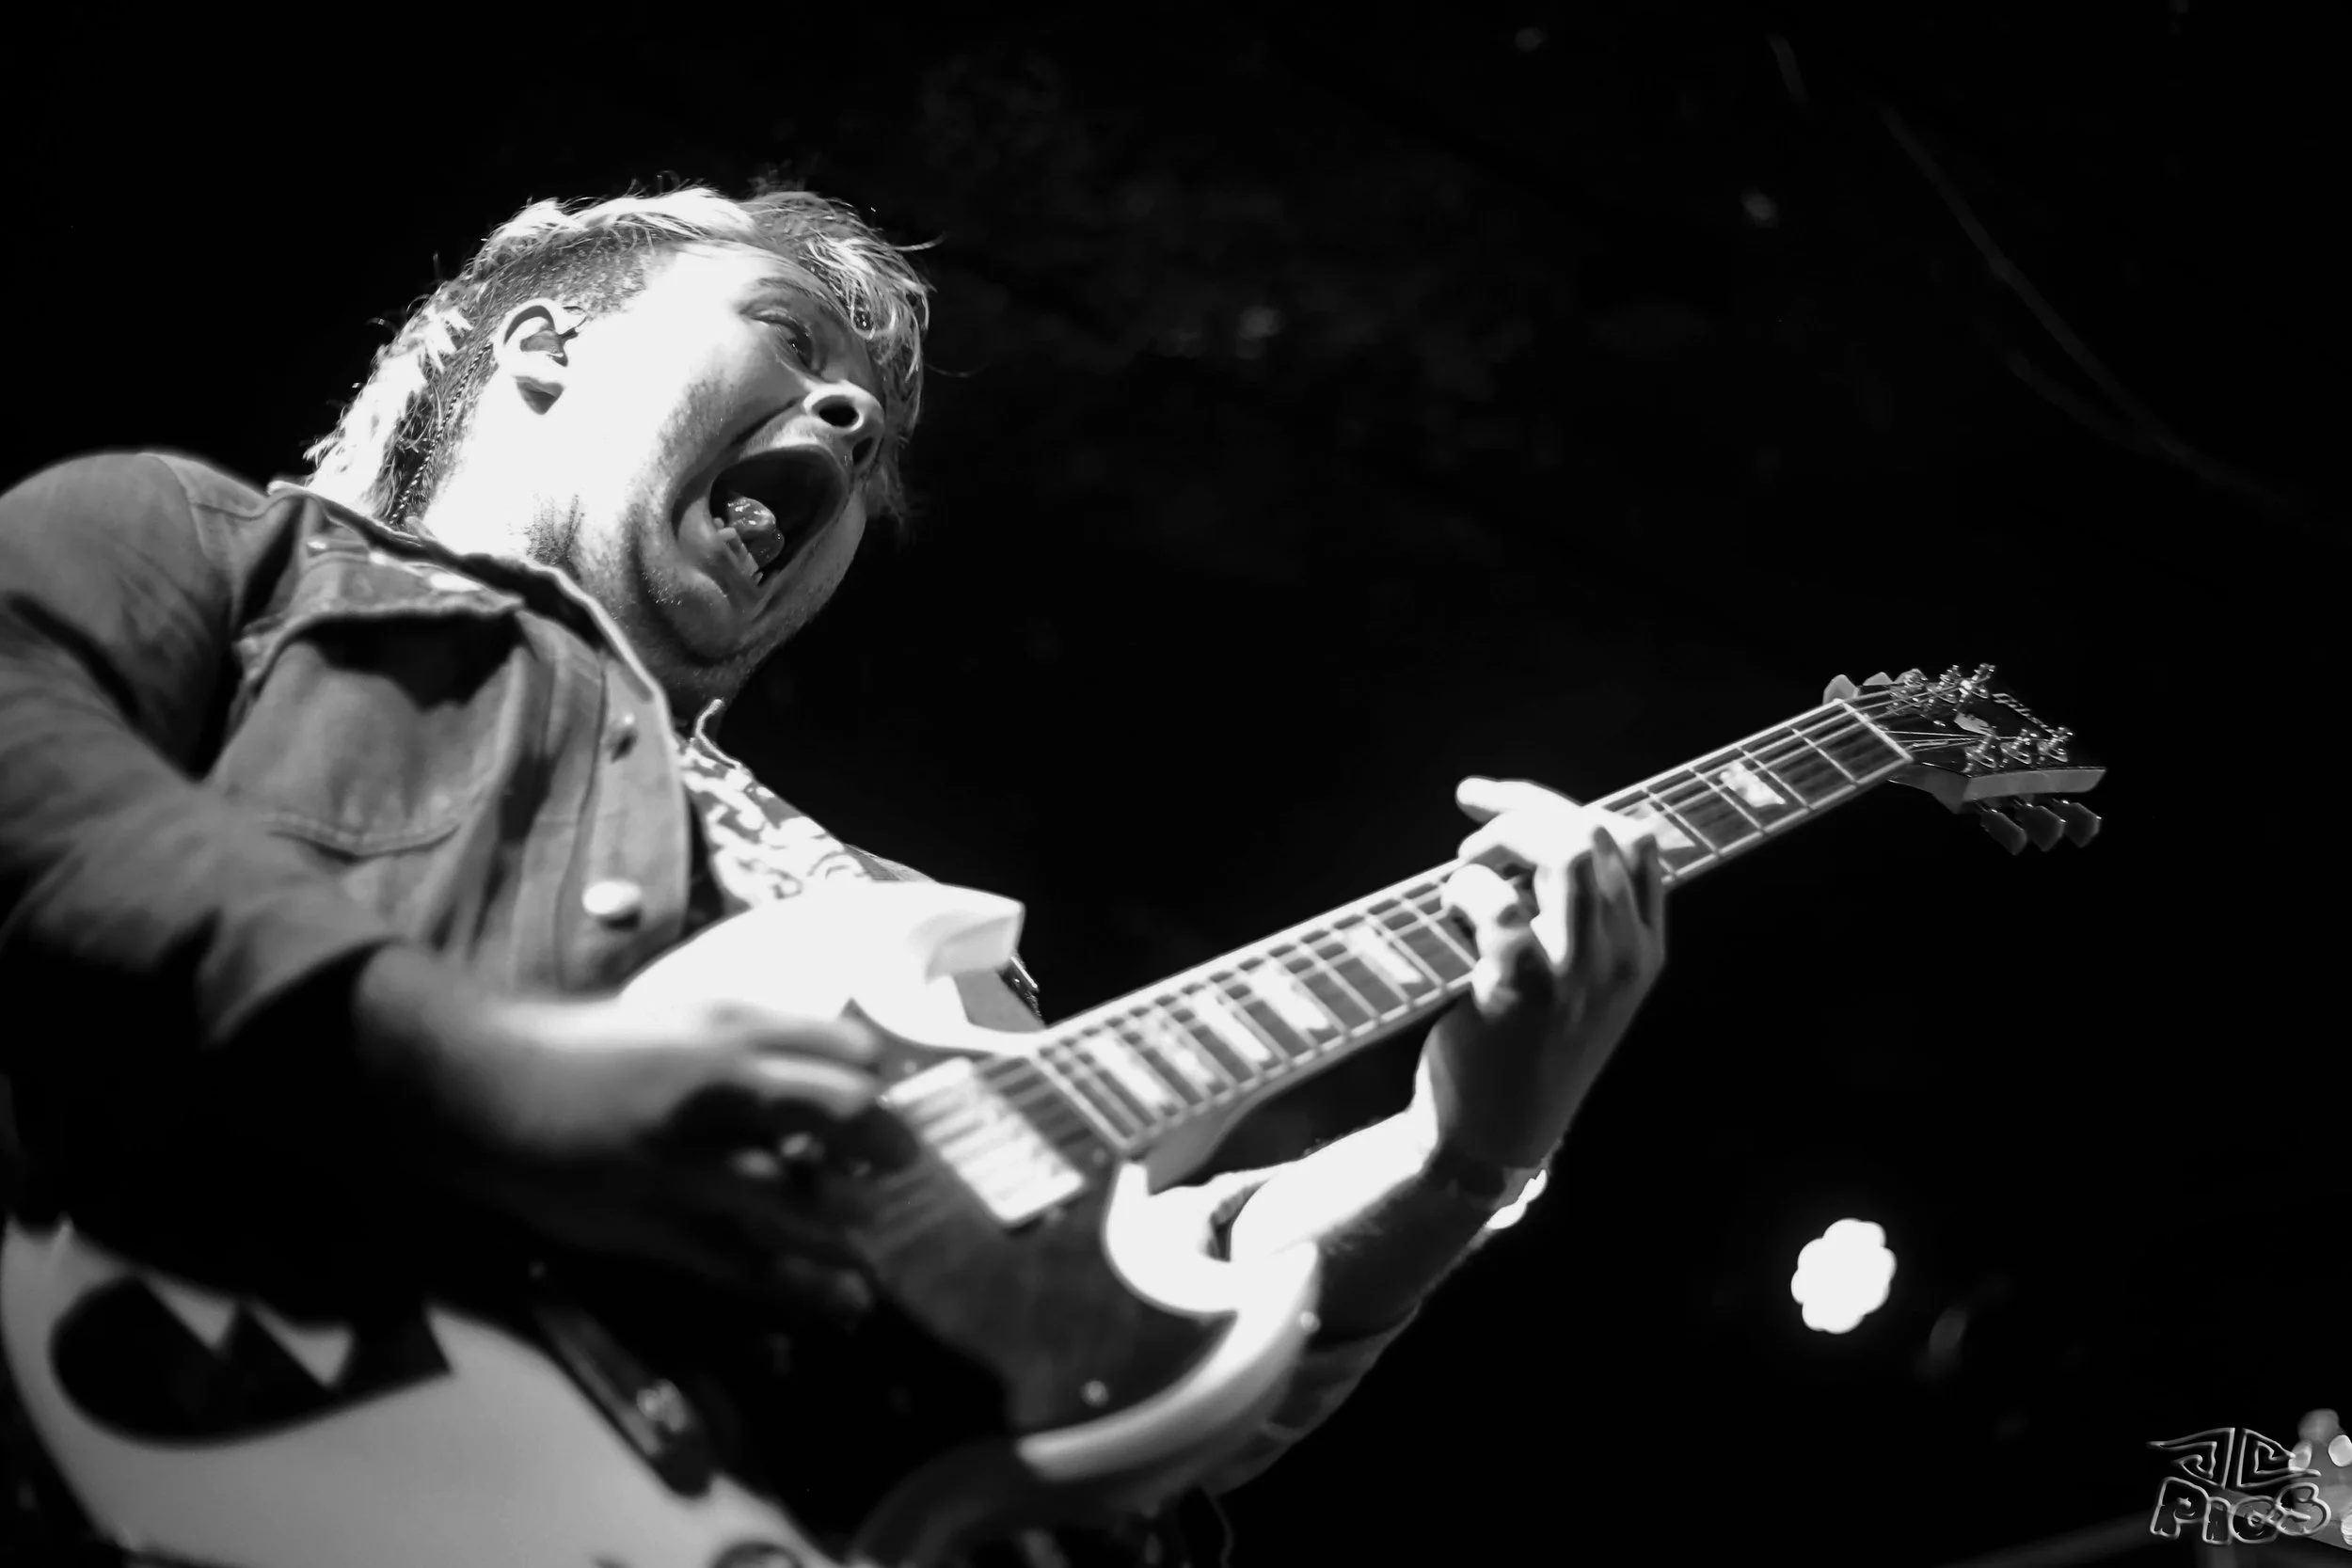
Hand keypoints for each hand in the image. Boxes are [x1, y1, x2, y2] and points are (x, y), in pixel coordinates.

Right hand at [351, 946, 893, 1307]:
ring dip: (844, 1229)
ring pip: (792, 1199)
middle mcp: (715, 1089)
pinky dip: (797, 1287)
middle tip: (902, 1169)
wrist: (488, 1089)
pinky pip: (742, 1263)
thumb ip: (759, 1040)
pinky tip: (840, 1302)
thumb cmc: (593, 1048)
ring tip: (869, 1251)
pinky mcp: (655, 1224)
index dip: (882, 1080)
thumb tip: (849, 1064)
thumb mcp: (684, 1019)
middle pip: (833, 1113)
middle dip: (882, 1146)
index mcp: (725, 1029)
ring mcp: (684, 1161)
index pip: (842, 1050)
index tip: (893, 1101)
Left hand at [1417, 777, 1667, 1170]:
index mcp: (1646, 949)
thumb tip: (1524, 827)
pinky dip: (1465, 887)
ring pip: (1564, 850)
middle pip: (1595, 831)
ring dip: (1502, 839)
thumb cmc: (1521, 1047)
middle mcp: (1626, 957)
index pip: (1634, 839)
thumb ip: (1575, 915)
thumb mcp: (1579, 983)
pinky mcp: (1526, 991)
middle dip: (1523, 807)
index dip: (1565, 804)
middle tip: (1470, 826)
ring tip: (1465, 867)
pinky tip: (1448, 910)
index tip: (1502, 801)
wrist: (1491, 1135)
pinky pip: (1498, 902)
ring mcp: (1582, 974)